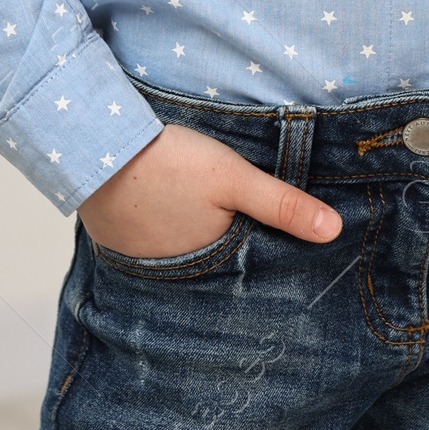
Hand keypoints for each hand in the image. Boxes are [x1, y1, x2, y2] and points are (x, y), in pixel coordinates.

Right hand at [78, 122, 342, 258]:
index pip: (250, 278)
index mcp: (209, 269)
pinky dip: (169, 236)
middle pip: (218, 271)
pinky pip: (157, 248)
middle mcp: (176, 279)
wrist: (95, 149)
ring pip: (187, 260)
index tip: (287, 256)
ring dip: (200, 248)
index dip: (268, 265)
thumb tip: (333, 231)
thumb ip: (282, 204)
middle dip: (235, 260)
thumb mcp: (233, 178)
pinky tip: (176, 217)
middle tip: (251, 241)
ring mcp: (144, 266)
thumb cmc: (168, 165)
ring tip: (214, 228)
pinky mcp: (121, 245)